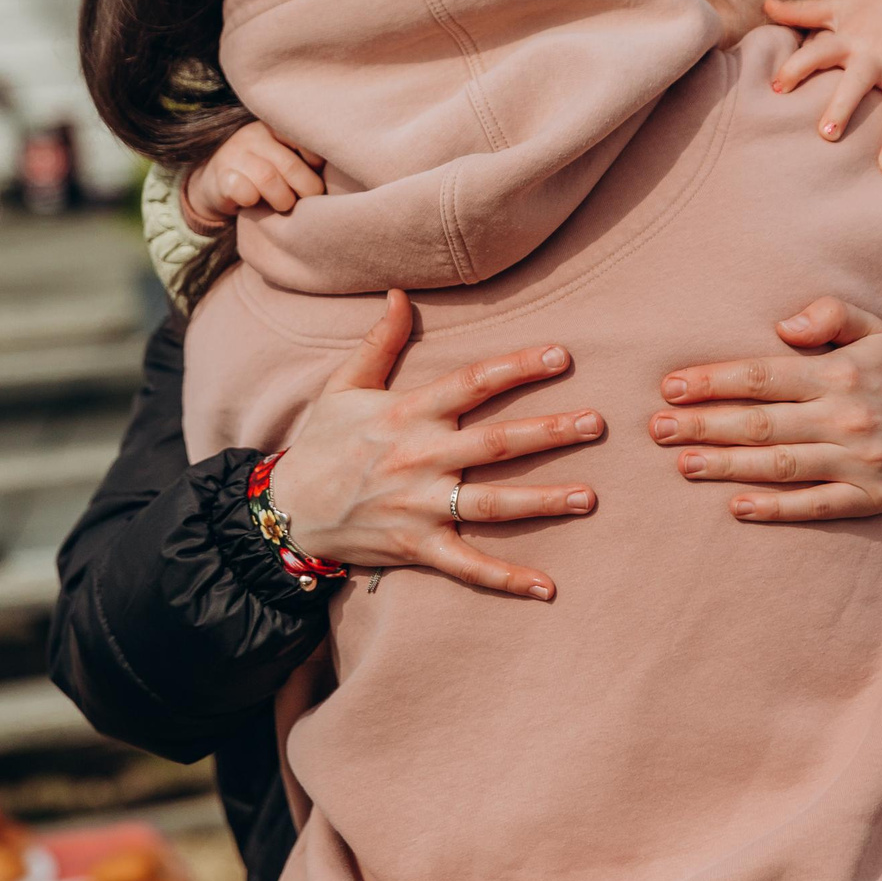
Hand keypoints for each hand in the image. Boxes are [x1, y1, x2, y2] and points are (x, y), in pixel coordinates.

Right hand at [183, 120, 325, 229]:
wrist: (217, 185)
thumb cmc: (264, 173)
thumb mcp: (283, 157)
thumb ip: (305, 158)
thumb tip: (345, 170)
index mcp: (274, 127)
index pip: (303, 137)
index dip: (317, 162)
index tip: (317, 173)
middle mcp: (252, 136)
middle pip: (290, 165)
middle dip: (306, 189)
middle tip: (308, 201)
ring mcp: (233, 155)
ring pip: (268, 179)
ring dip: (282, 199)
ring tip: (283, 205)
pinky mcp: (219, 177)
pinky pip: (242, 190)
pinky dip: (252, 201)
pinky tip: (254, 203)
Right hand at [268, 289, 603, 597]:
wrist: (285, 510)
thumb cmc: (320, 443)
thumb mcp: (343, 386)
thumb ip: (380, 342)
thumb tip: (399, 293)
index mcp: (407, 413)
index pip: (471, 383)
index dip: (517, 368)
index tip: (562, 357)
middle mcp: (420, 458)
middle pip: (494, 443)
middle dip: (548, 432)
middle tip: (596, 423)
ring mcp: (420, 506)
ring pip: (490, 505)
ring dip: (541, 501)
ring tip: (588, 497)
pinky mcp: (416, 547)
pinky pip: (467, 566)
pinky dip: (505, 579)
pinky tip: (546, 587)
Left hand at [650, 297, 881, 520]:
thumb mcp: (875, 329)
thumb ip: (830, 314)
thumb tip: (782, 325)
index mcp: (838, 374)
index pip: (762, 376)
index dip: (713, 382)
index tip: (670, 387)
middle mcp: (844, 417)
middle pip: (761, 423)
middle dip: (704, 425)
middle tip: (657, 429)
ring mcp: (856, 461)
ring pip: (780, 465)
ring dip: (727, 466)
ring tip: (683, 464)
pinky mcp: (868, 498)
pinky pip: (815, 506)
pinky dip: (776, 508)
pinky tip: (737, 507)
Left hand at [761, 0, 881, 174]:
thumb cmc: (874, 5)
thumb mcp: (838, 5)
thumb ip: (801, 11)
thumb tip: (766, 3)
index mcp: (849, 39)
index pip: (817, 52)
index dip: (796, 67)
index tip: (778, 89)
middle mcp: (876, 55)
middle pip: (859, 83)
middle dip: (844, 107)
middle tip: (827, 135)